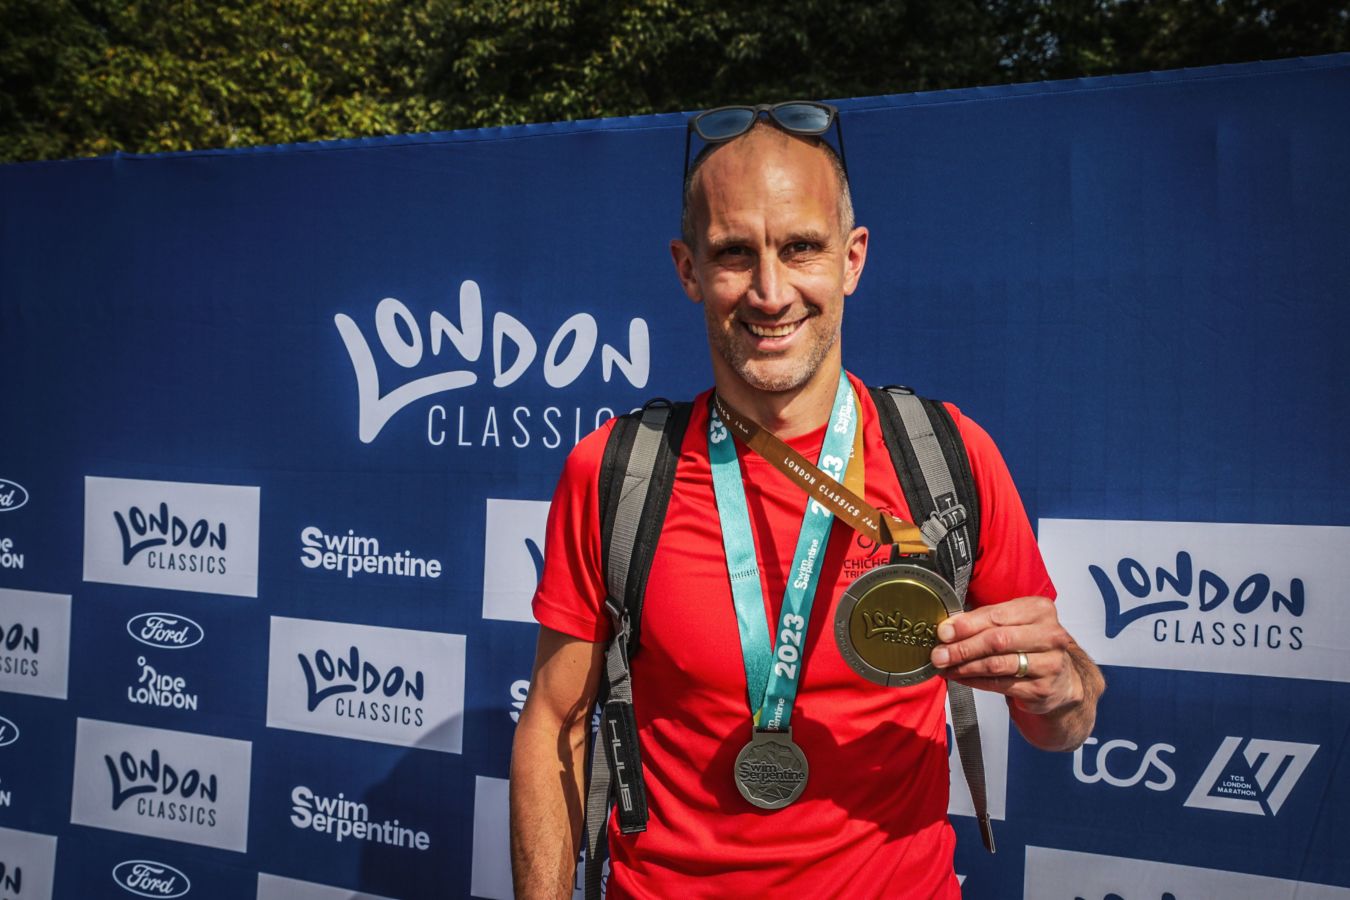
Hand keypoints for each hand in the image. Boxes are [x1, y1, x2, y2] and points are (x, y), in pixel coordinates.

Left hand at [929, 595, 1083, 716]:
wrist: (1062, 680)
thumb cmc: (1030, 644)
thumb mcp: (1013, 623)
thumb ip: (983, 621)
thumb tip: (947, 628)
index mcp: (1040, 610)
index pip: (997, 615)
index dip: (967, 625)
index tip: (943, 632)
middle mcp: (1050, 635)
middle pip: (997, 641)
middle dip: (962, 648)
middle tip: (939, 654)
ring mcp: (1049, 664)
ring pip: (997, 664)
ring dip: (965, 666)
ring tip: (945, 666)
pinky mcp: (1041, 689)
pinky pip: (999, 684)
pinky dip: (975, 681)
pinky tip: (960, 678)